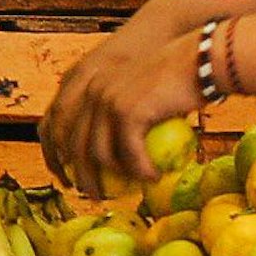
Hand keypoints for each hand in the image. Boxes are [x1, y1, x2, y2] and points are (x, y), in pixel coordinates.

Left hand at [41, 25, 203, 196]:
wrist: (201, 59)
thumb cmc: (176, 77)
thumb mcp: (138, 92)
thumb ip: (121, 114)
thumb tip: (114, 152)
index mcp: (87, 83)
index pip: (55, 124)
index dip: (54, 157)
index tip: (67, 179)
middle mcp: (92, 90)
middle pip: (72, 145)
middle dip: (81, 177)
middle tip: (97, 196)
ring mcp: (107, 100)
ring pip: (97, 154)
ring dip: (112, 180)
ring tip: (127, 193)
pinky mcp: (128, 111)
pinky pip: (129, 153)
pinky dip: (141, 170)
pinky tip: (154, 177)